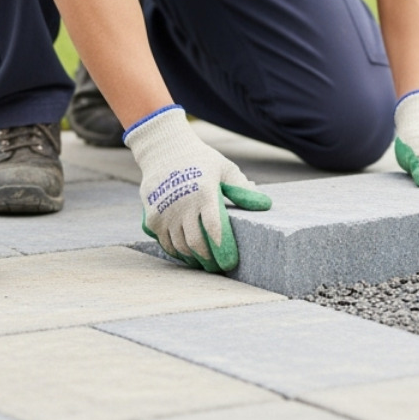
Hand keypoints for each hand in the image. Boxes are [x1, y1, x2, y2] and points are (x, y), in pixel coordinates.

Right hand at [124, 105, 270, 270]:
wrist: (164, 151)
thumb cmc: (201, 160)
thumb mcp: (225, 169)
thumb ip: (243, 189)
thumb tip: (266, 204)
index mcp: (204, 192)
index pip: (215, 228)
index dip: (223, 248)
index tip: (231, 262)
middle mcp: (183, 204)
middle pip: (197, 243)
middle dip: (210, 260)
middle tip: (220, 268)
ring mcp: (165, 213)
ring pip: (181, 247)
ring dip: (194, 259)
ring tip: (206, 263)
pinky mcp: (152, 218)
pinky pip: (166, 243)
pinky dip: (178, 253)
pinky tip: (189, 255)